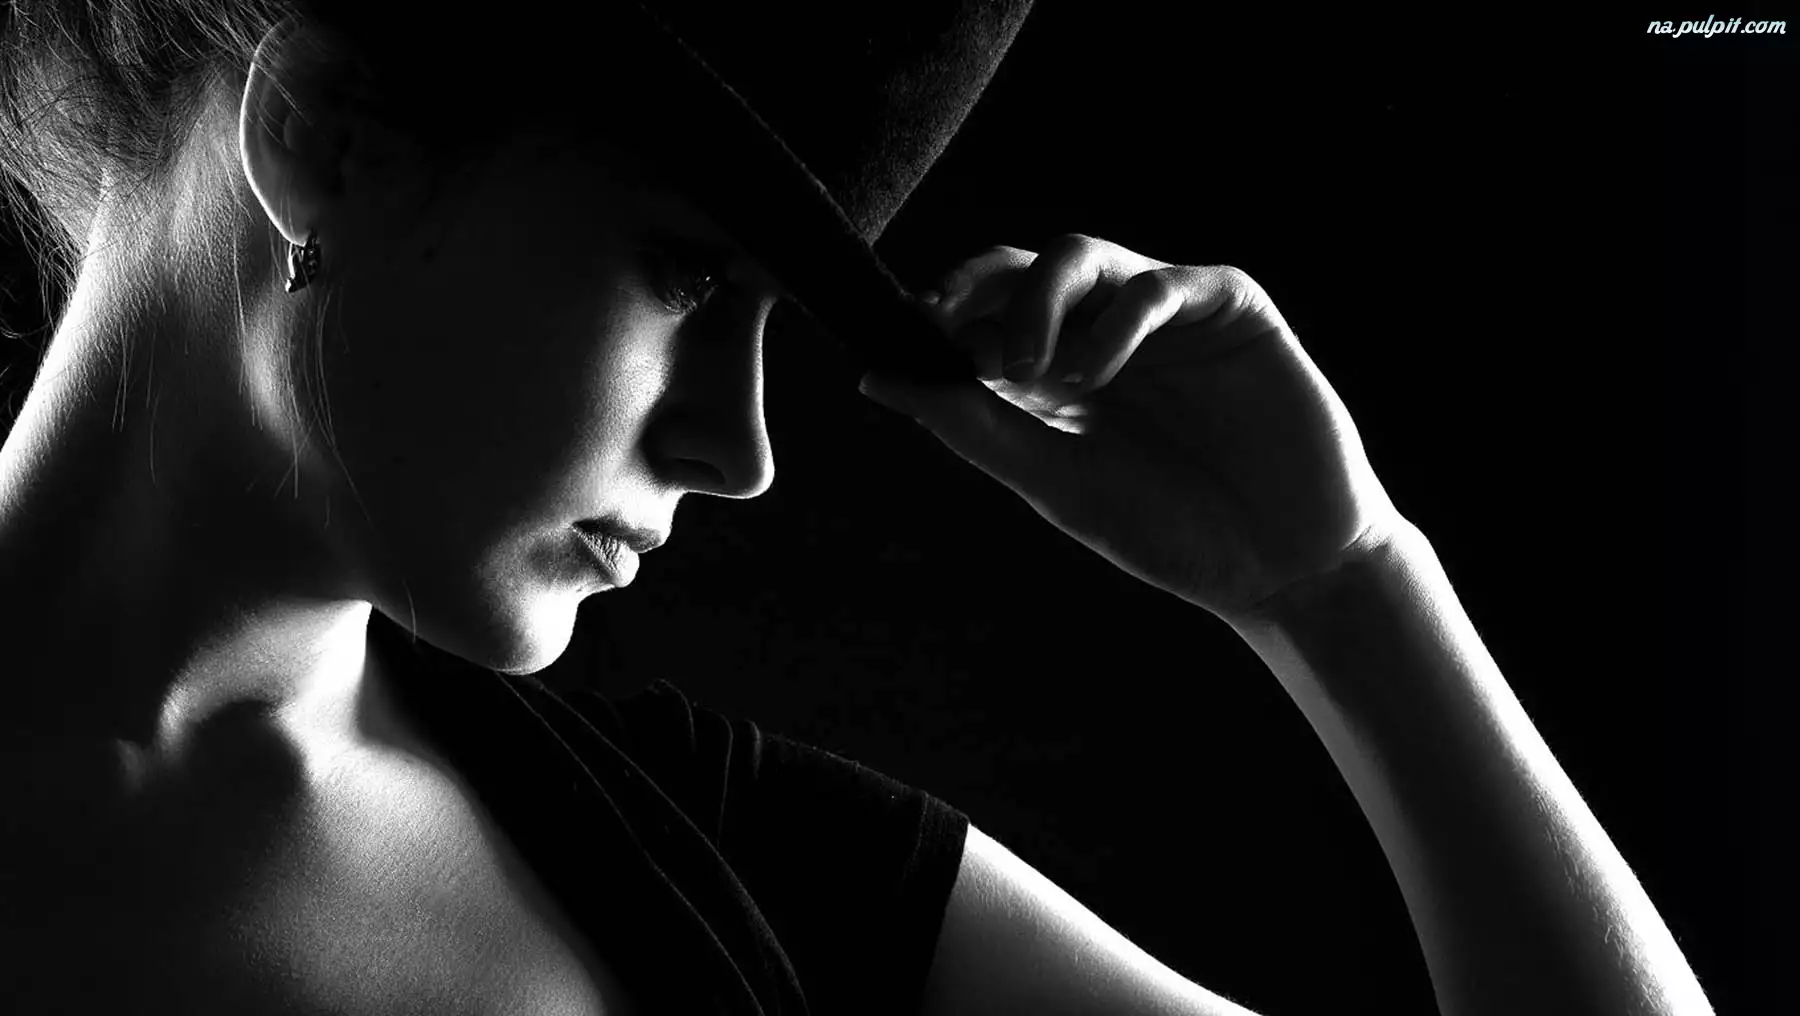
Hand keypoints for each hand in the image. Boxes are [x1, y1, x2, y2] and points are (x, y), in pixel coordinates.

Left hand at [859, 235, 1407, 623]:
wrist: (1281, 568)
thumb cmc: (1170, 532)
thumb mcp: (1055, 482)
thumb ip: (973, 426)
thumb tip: (876, 379)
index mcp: (1053, 375)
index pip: (979, 316)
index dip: (935, 316)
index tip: (896, 335)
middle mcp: (1101, 332)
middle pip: (1020, 269)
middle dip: (973, 287)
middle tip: (942, 325)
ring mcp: (1163, 315)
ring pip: (1081, 255)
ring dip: (1037, 299)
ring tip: (1026, 365)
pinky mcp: (1227, 305)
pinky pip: (1159, 283)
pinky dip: (1115, 320)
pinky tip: (1094, 374)